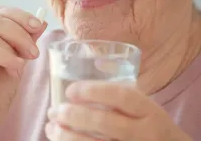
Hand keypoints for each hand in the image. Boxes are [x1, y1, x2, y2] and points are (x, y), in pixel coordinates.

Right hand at [0, 6, 46, 138]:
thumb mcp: (17, 62)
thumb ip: (25, 42)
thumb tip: (41, 22)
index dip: (20, 16)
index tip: (38, 26)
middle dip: (20, 33)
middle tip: (34, 51)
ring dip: (13, 46)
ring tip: (24, 62)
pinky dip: (2, 56)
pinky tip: (13, 67)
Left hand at [46, 81, 191, 140]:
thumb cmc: (149, 124)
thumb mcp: (144, 106)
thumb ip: (121, 93)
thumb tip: (89, 67)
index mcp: (149, 110)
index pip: (121, 96)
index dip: (93, 91)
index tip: (70, 90)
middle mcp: (143, 132)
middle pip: (104, 122)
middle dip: (73, 115)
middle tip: (54, 110)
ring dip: (67, 136)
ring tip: (50, 127)